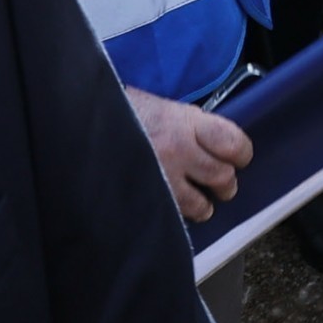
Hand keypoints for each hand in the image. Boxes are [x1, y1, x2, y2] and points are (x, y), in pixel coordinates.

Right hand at [127, 87, 252, 221]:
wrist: (81, 119)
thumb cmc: (120, 109)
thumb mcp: (160, 107)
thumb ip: (187, 125)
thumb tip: (211, 144)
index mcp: (185, 120)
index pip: (233, 142)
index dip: (241, 154)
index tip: (238, 158)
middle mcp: (178, 149)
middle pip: (223, 176)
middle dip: (226, 184)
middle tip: (221, 186)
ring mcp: (162, 176)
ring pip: (202, 205)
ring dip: (204, 205)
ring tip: (199, 202)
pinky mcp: (147, 197)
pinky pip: (175, 216)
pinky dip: (178, 215)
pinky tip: (172, 207)